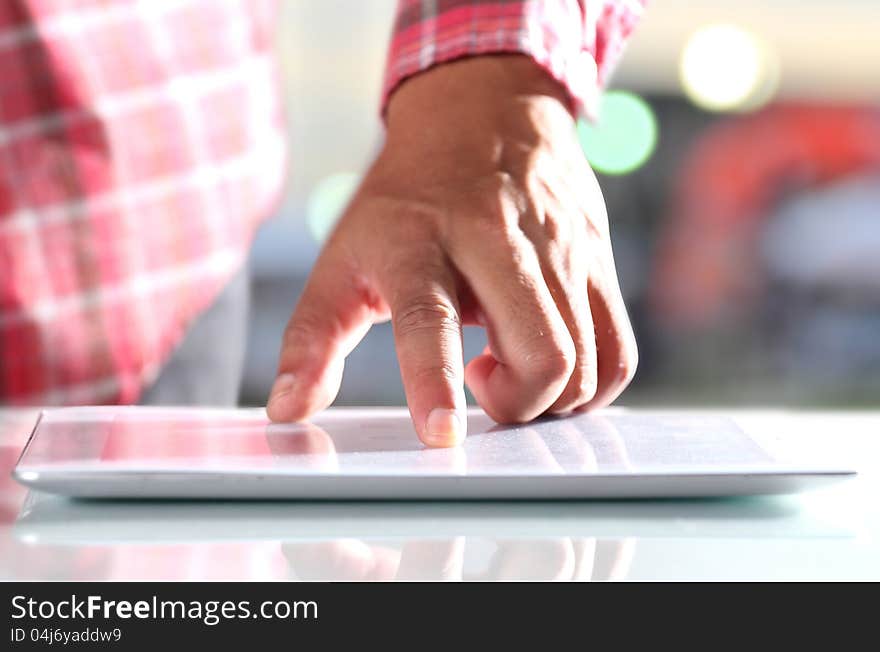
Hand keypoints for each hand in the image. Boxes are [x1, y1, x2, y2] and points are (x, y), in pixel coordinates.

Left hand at [267, 55, 636, 445]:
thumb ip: (313, 338)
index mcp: (417, 239)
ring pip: (586, 362)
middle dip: (516, 403)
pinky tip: (550, 361)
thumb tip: (286, 410)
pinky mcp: (598, 256)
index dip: (433, 381)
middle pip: (542, 353)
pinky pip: (618, 352)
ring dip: (549, 397)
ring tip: (508, 362)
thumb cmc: (406, 198)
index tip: (440, 435)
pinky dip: (591, 385)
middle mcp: (496, 239)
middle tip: (480, 383)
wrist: (484, 113)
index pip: (427, 318)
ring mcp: (558, 247)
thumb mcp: (344, 256)